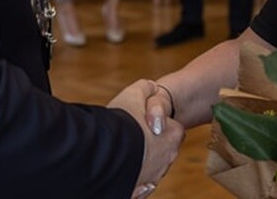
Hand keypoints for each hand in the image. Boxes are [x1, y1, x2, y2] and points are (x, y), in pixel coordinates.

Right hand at [108, 80, 182, 195]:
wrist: (103, 153)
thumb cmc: (123, 122)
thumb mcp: (134, 94)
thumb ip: (146, 88)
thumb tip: (151, 86)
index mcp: (173, 135)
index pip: (172, 127)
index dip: (156, 121)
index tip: (141, 119)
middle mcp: (168, 158)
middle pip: (162, 148)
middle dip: (149, 142)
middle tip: (130, 133)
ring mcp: (153, 176)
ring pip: (150, 166)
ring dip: (141, 159)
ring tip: (122, 149)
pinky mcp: (138, 189)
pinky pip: (139, 185)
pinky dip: (134, 177)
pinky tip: (124, 170)